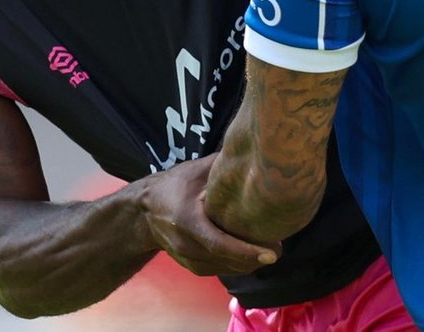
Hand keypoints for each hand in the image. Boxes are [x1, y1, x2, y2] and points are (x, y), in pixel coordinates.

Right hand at [138, 158, 280, 274]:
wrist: (143, 212)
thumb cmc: (173, 186)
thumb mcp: (195, 171)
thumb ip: (222, 166)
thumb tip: (253, 152)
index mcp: (187, 220)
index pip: (219, 242)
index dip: (246, 250)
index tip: (271, 253)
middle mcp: (186, 244)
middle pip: (226, 259)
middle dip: (254, 258)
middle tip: (279, 248)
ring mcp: (187, 259)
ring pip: (225, 268)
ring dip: (249, 264)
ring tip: (271, 250)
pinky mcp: (191, 266)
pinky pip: (219, 270)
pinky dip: (237, 266)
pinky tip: (253, 256)